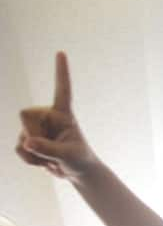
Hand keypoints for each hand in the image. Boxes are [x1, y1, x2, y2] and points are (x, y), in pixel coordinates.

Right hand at [16, 52, 98, 179]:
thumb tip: (27, 142)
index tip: (61, 53)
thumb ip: (48, 149)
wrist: (77, 172)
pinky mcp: (28, 138)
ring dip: (34, 154)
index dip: (60, 72)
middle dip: (34, 136)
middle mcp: (47, 116)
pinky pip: (19, 148)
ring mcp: (36, 127)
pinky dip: (29, 160)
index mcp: (63, 114)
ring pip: (22, 136)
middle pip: (25, 115)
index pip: (62, 90)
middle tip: (50, 150)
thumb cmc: (80, 159)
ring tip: (51, 158)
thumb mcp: (68, 155)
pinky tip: (42, 162)